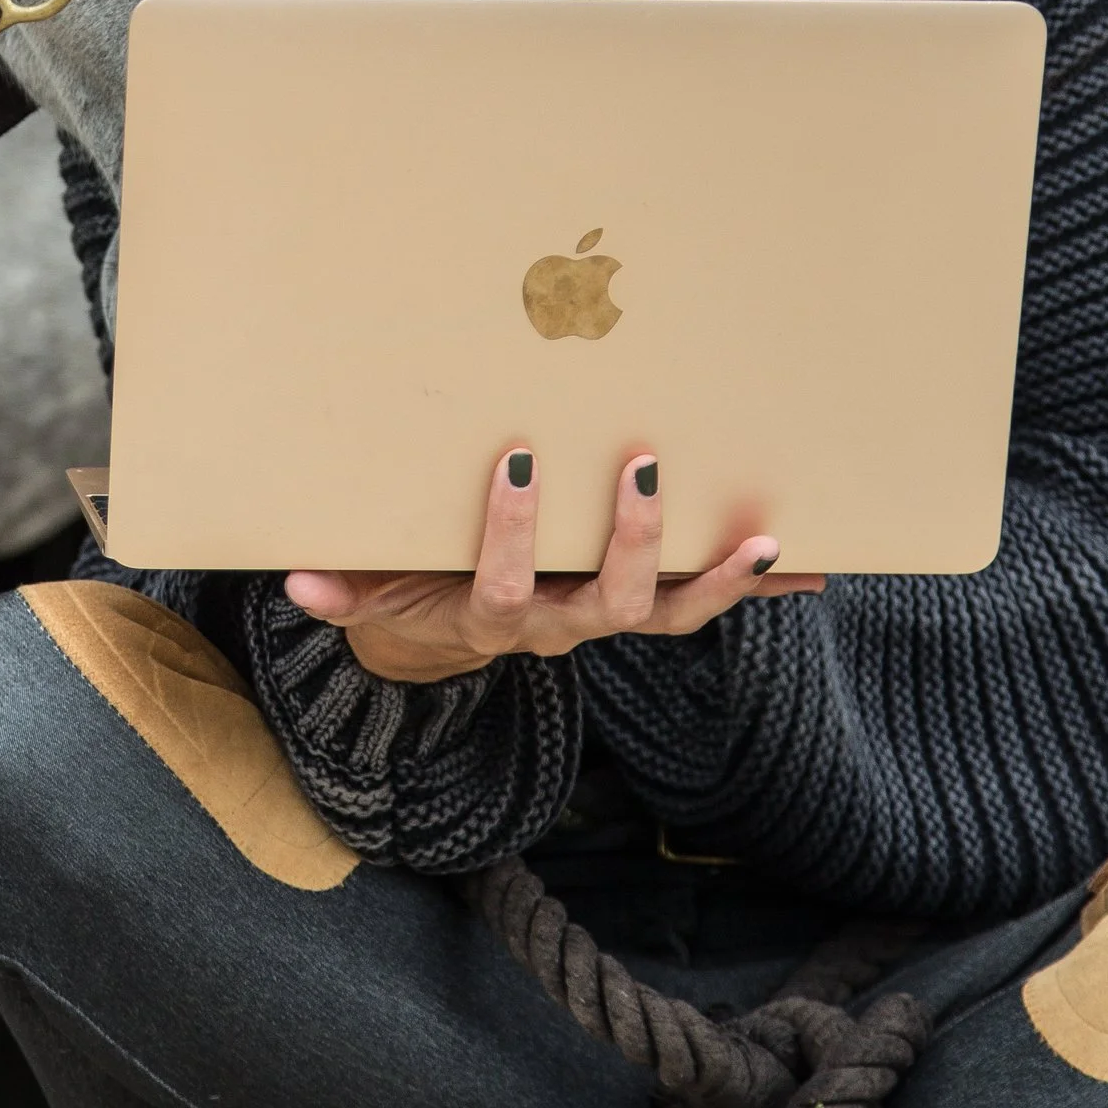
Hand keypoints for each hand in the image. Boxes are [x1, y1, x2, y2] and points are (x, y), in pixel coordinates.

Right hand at [285, 450, 824, 683]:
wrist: (453, 645)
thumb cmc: (415, 598)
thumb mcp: (377, 597)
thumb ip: (348, 590)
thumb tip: (295, 581)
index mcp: (494, 618)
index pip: (504, 584)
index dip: (512, 532)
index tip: (518, 462)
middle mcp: (559, 627)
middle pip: (607, 604)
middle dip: (629, 539)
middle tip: (642, 465)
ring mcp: (605, 619)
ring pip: (669, 612)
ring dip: (720, 580)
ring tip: (765, 540)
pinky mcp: (641, 607)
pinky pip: (703, 603)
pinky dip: (755, 588)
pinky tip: (811, 564)